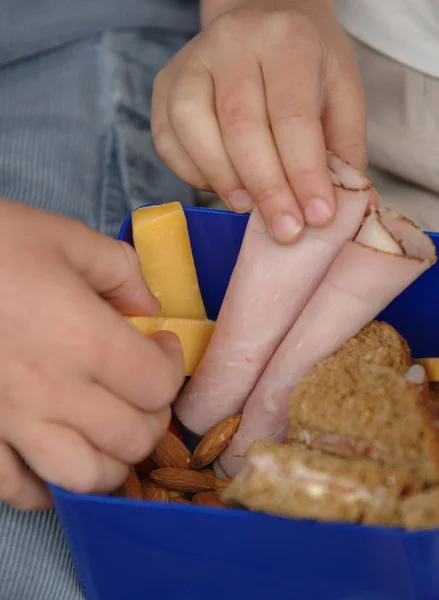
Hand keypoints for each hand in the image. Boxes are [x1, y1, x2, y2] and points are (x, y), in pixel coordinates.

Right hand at [0, 200, 184, 509]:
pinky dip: (46, 485)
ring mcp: (9, 422)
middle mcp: (52, 391)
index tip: (160, 345)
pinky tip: (53, 457)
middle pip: (133, 438)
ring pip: (84, 477)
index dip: (171, 366)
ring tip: (109, 429)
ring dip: (111, 460)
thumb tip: (149, 310)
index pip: (158, 384)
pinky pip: (16, 489)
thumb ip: (123, 272)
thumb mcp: (66, 238)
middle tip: (142, 387)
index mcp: (83, 338)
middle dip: (152, 414)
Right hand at [152, 0, 367, 243]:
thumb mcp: (343, 92)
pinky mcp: (166, 83)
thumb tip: (341, 208)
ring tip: (248, 209)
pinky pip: (166, 138)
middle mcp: (232, 42)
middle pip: (241, 127)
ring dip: (223, 181)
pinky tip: (221, 186)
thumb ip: (343, 147)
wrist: (262, 19)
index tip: (318, 217)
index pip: (293, 117)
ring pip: (193, 129)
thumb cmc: (307, 64)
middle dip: (266, 189)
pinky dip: (191, 173)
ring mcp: (192, 61)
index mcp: (287, 39)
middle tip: (285, 231)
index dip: (304, 174)